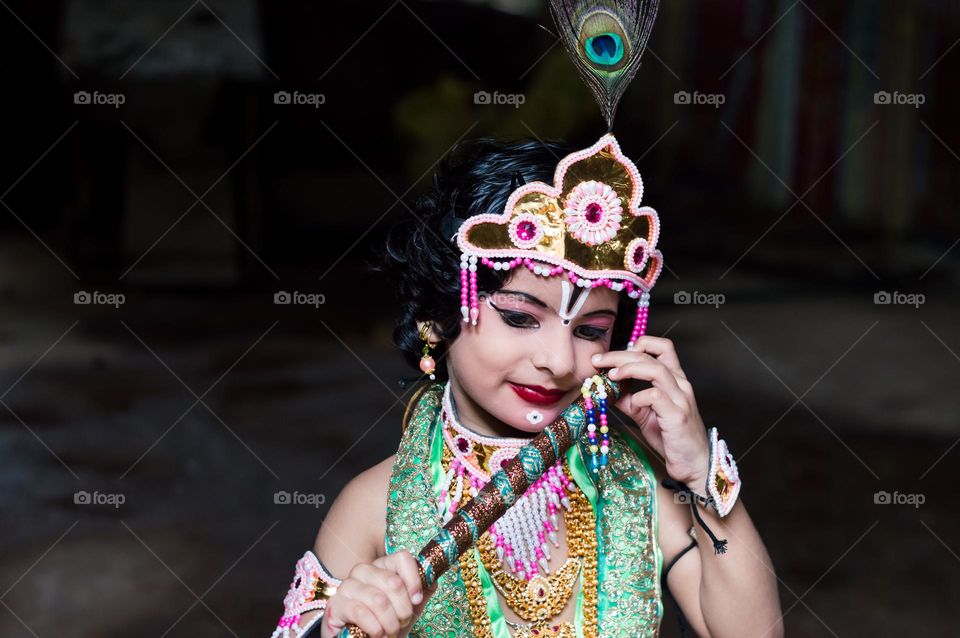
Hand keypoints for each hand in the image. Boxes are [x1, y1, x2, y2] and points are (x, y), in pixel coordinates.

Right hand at [319, 551, 435, 637]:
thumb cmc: (385, 622)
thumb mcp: (408, 607)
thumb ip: (422, 590)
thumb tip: (432, 577)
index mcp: (382, 566)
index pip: (402, 558)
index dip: (414, 580)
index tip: (417, 600)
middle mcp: (363, 570)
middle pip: (393, 582)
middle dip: (403, 610)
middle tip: (402, 622)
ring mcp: (347, 586)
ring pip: (379, 600)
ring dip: (390, 623)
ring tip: (390, 631)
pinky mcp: (336, 605)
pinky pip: (361, 613)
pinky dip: (375, 628)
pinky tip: (377, 634)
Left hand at [592, 336, 709, 494]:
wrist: (694, 464)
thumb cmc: (672, 438)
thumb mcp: (646, 415)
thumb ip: (630, 400)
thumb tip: (607, 391)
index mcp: (675, 380)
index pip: (661, 347)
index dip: (637, 344)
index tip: (614, 355)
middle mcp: (680, 384)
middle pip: (651, 356)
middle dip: (620, 355)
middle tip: (598, 360)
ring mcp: (681, 399)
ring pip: (656, 369)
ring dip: (629, 368)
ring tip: (611, 375)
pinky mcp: (677, 415)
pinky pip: (656, 396)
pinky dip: (639, 397)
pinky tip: (632, 405)